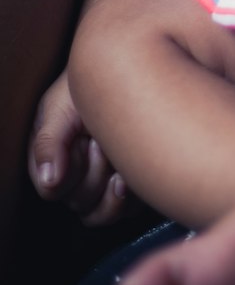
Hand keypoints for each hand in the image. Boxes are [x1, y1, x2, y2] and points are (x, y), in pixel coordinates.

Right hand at [28, 71, 130, 225]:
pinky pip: (127, 211)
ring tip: (121, 157)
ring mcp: (101, 183)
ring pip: (100, 214)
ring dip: (114, 189)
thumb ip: (49, 140)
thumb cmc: (90, 86)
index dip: (72, 170)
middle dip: (96, 171)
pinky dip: (133, 195)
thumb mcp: (63, 105)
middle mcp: (74, 174)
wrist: (130, 70)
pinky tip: (135, 169)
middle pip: (79, 202)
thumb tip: (49, 180)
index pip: (54, 190)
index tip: (86, 139)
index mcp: (52, 157)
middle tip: (105, 140)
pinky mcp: (128, 188)